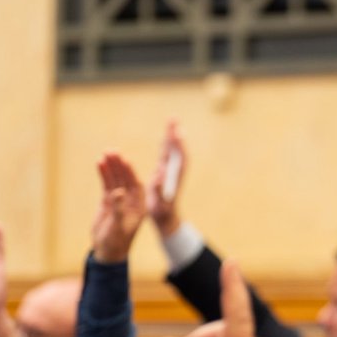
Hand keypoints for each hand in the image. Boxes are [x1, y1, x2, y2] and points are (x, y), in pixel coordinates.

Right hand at [91, 152, 146, 263]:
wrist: (107, 251)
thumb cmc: (116, 242)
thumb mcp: (118, 227)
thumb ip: (119, 209)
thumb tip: (118, 192)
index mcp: (140, 206)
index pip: (136, 185)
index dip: (130, 173)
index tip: (125, 160)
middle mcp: (131, 201)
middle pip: (126, 179)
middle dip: (120, 166)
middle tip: (113, 151)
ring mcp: (119, 200)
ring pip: (115, 180)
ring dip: (111, 167)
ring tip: (106, 153)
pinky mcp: (108, 202)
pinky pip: (106, 185)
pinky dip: (104, 174)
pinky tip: (100, 163)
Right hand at [147, 120, 185, 236]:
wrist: (166, 218)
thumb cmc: (161, 212)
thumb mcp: (159, 203)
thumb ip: (158, 189)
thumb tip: (158, 174)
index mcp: (174, 178)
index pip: (179, 158)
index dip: (178, 145)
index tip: (177, 132)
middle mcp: (174, 172)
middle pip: (176, 150)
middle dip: (174, 134)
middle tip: (173, 118)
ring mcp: (170, 171)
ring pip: (172, 150)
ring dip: (171, 136)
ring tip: (171, 121)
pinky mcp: (164, 172)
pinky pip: (166, 155)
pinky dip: (166, 144)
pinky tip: (165, 137)